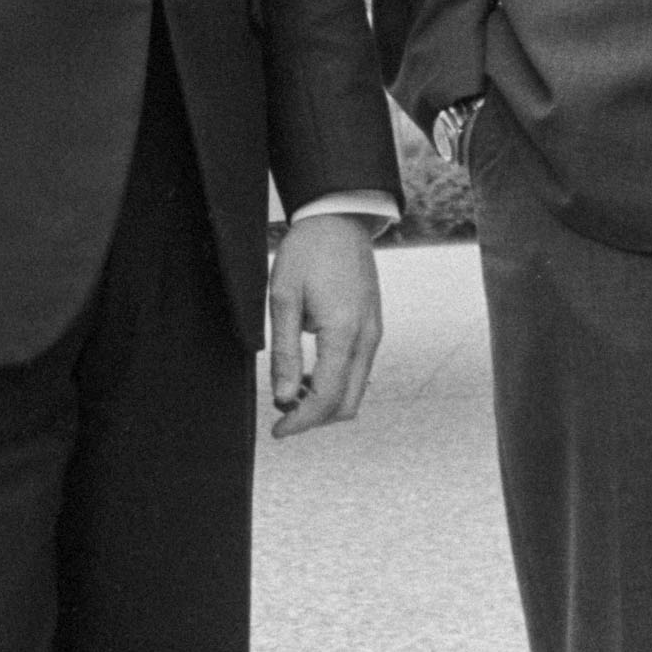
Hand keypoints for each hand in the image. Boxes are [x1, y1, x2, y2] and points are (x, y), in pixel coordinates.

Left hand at [265, 211, 382, 438]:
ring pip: (356, 390)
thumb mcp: (283, 299)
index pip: (327, 398)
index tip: (277, 432)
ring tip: (291, 392)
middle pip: (347, 404)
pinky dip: (337, 383)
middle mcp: (367, 338)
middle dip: (314, 418)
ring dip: (325, 402)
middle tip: (281, 414)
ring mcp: (374, 333)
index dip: (301, 422)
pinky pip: (359, 370)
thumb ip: (285, 352)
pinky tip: (310, 373)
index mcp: (344, 332)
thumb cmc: (307, 252)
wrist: (338, 219)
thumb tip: (284, 398)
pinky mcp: (373, 327)